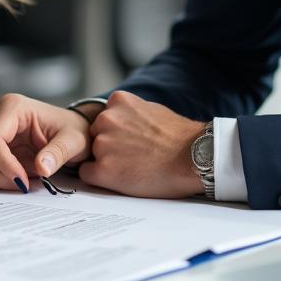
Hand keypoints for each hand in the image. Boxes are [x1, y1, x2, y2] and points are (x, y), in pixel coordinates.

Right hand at [0, 93, 92, 190]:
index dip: (3, 164)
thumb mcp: (73, 141)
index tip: (22, 181)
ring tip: (27, 177)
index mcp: (12, 107)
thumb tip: (42, 168)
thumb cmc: (71, 130)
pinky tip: (21, 175)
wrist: (69, 132)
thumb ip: (58, 153)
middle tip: (24, 185)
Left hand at [79, 90, 203, 197]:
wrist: (193, 158)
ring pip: (92, 155)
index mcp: (118, 101)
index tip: (130, 142)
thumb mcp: (150, 109)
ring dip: (106, 162)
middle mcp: (106, 119)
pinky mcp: (103, 169)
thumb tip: (119, 119)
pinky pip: (88, 174)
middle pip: (94, 136)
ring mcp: (103, 144)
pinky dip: (101, 178)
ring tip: (134, 166)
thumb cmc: (178, 137)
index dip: (115, 134)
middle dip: (108, 146)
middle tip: (132, 156)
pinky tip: (123, 178)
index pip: (102, 119)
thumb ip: (129, 112)